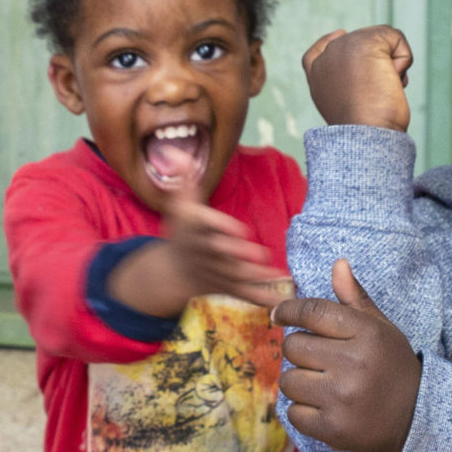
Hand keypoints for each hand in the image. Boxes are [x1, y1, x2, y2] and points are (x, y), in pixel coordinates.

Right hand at [108, 193, 290, 316]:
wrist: (173, 272)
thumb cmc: (183, 232)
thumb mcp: (180, 204)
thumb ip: (184, 179)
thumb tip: (176, 151)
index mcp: (194, 230)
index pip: (205, 226)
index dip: (220, 227)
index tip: (238, 228)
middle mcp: (205, 252)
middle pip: (220, 253)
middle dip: (237, 253)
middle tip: (258, 252)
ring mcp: (216, 272)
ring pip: (234, 274)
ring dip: (254, 275)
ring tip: (275, 273)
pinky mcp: (226, 287)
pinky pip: (243, 294)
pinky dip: (259, 298)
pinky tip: (278, 300)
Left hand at [273, 260, 419, 451]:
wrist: (417, 418)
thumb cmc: (393, 367)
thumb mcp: (381, 329)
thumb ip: (355, 299)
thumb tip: (338, 264)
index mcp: (366, 334)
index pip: (312, 312)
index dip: (288, 310)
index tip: (278, 315)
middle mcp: (354, 363)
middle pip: (294, 346)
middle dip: (300, 351)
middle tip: (319, 361)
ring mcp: (342, 398)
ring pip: (288, 381)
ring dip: (299, 383)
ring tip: (322, 385)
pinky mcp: (334, 428)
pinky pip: (293, 412)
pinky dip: (303, 411)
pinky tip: (324, 408)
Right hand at [302, 27, 414, 130]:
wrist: (366, 134)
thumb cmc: (364, 129)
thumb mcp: (347, 104)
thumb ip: (349, 82)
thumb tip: (380, 67)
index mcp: (316, 74)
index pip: (320, 48)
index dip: (333, 40)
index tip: (341, 35)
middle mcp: (327, 55)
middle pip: (361, 42)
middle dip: (377, 63)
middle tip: (375, 93)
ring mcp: (344, 45)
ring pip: (382, 40)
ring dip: (392, 63)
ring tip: (382, 88)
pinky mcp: (365, 42)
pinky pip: (395, 38)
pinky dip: (404, 58)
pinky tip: (392, 79)